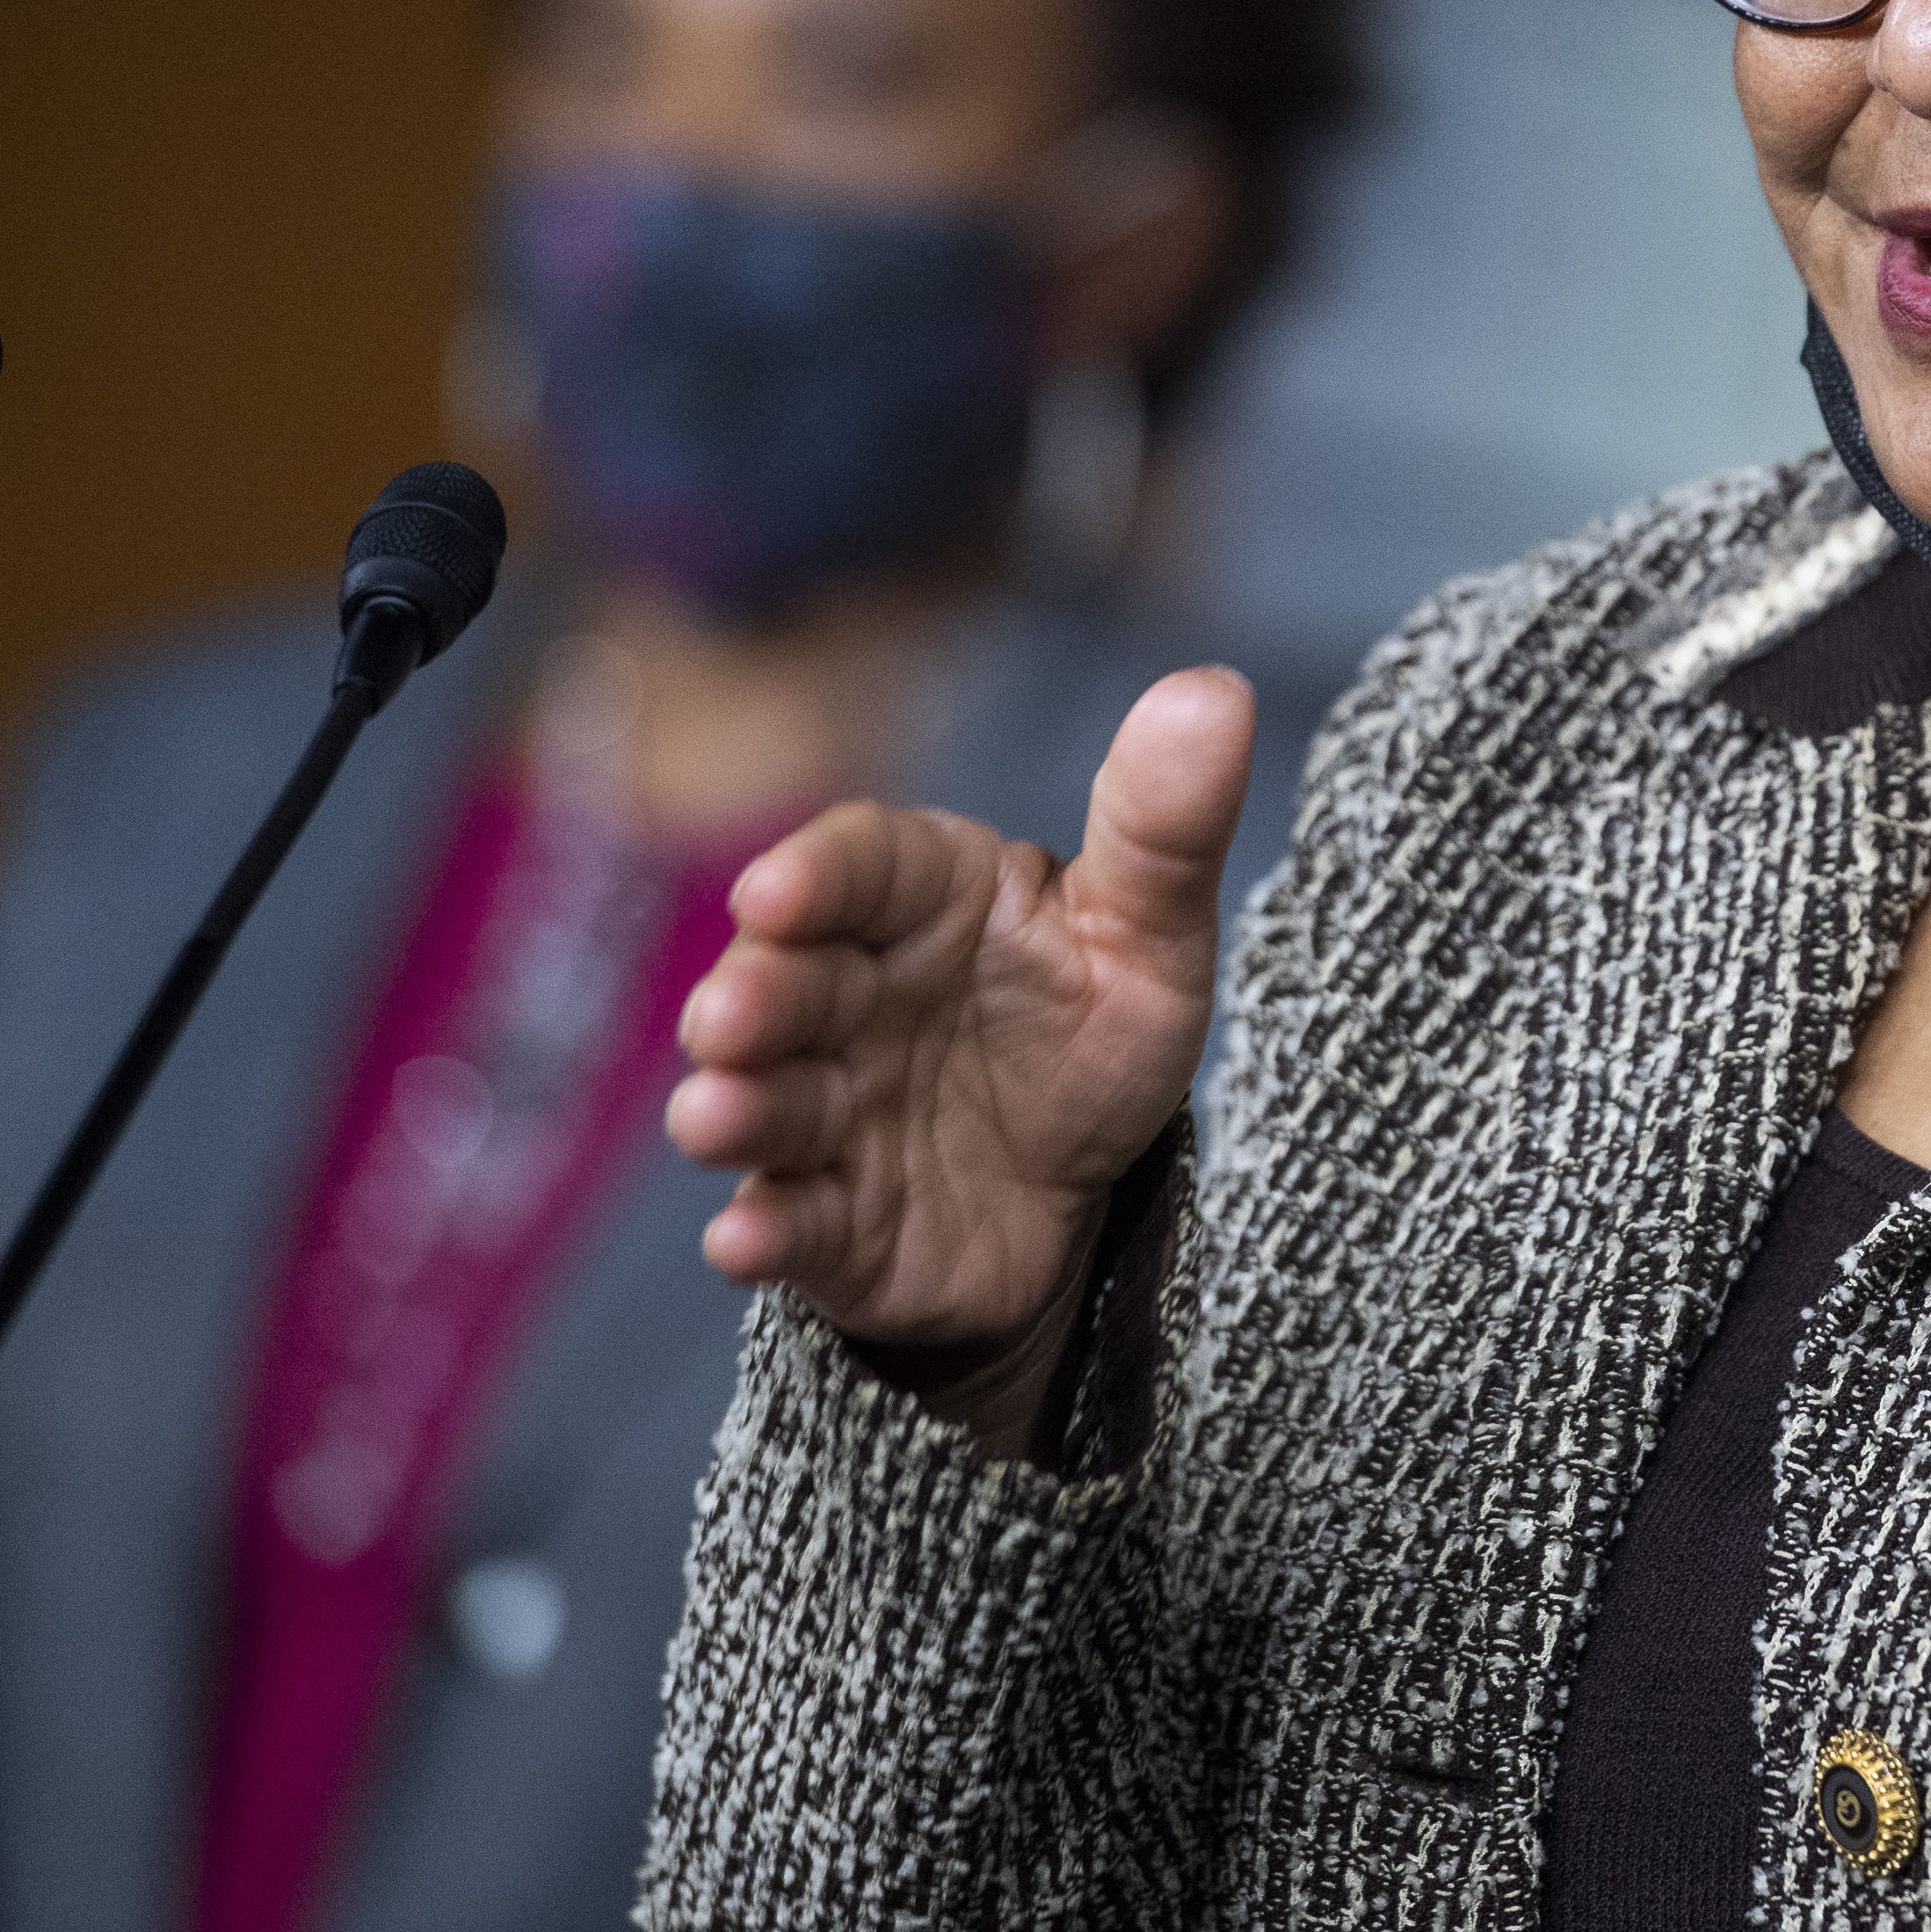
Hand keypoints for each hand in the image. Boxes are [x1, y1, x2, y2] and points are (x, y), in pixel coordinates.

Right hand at [667, 665, 1253, 1361]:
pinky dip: (763, 1232)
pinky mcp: (824, 1221)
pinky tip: (746, 1242)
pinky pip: (788, 1224)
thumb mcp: (1149, 935)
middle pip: (784, 981)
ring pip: (764, 1101)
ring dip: (732, 1108)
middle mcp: (848, 995)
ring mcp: (825, 1111)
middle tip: (727, 1017)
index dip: (814, 877)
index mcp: (920, 898)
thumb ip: (1165, 828)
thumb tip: (1215, 689)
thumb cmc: (1089, 1028)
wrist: (1080, 1194)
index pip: (856, 864)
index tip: (780, 892)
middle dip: (749, 996)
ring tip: (715, 1115)